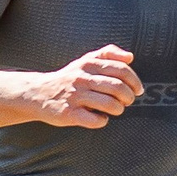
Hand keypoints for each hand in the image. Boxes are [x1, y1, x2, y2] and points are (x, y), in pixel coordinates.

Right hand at [25, 44, 140, 127]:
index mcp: (88, 64)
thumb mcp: (86, 60)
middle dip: (128, 97)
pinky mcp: (69, 113)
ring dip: (118, 109)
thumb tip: (130, 57)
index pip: (121, 69)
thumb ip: (108, 54)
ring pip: (109, 104)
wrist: (38, 93)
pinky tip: (100, 118)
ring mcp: (75, 96)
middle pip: (117, 87)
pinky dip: (102, 121)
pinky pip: (94, 120)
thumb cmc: (69, 78)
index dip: (134, 80)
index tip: (138, 89)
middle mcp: (81, 78)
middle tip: (128, 101)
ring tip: (116, 109)